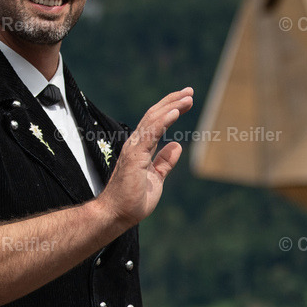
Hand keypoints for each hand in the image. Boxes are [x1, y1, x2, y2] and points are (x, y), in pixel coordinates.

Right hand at [98, 87, 192, 228]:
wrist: (117, 214)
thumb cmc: (133, 199)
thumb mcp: (156, 178)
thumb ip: (165, 162)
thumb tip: (177, 146)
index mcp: (141, 148)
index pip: (156, 122)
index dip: (171, 109)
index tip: (186, 101)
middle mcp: (136, 144)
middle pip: (155, 115)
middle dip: (172, 101)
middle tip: (189, 91)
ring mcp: (134, 148)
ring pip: (153, 120)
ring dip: (171, 107)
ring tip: (187, 98)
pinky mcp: (135, 156)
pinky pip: (151, 134)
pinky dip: (163, 121)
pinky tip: (175, 112)